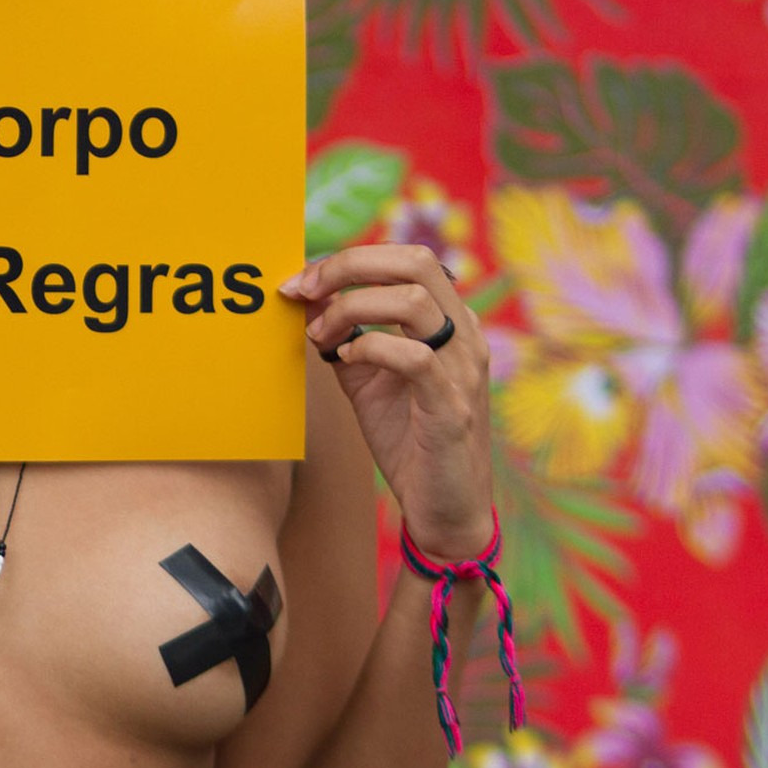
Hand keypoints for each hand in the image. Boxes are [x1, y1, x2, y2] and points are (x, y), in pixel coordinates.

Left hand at [280, 244, 493, 560]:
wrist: (443, 509)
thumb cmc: (407, 438)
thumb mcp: (367, 376)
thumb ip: (343, 334)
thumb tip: (306, 297)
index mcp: (450, 321)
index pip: (406, 258)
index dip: (348, 259)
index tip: (302, 281)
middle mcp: (465, 336)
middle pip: (413, 262)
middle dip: (347, 266)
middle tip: (304, 290)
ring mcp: (463, 370)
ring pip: (412, 301)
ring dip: (350, 308)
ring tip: (321, 336)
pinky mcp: (451, 408)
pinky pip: (413, 357)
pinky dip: (370, 347)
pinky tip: (346, 360)